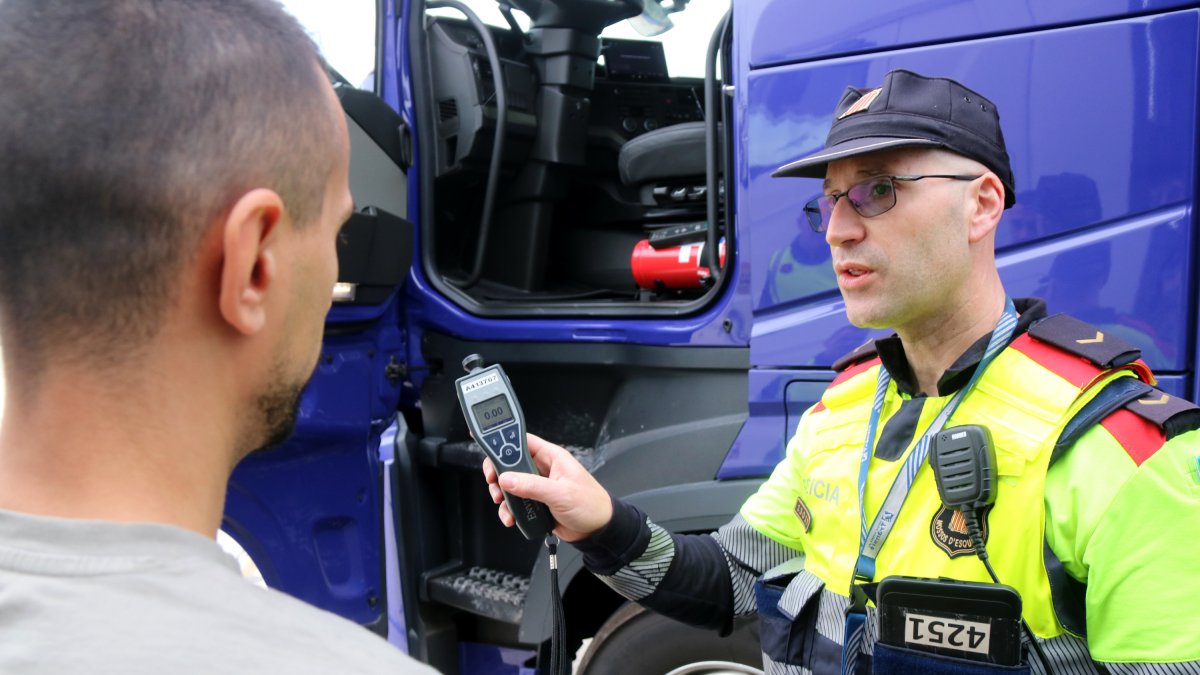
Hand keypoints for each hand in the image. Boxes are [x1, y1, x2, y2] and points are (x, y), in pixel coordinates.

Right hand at [482, 433, 612, 541]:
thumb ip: (533, 485)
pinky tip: (512, 517)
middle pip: (510, 463)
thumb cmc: (590, 505)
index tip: (487, 447)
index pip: (523, 441)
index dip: (504, 442)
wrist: (597, 531)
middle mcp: (543, 469)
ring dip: (502, 494)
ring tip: (502, 503)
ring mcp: (538, 486)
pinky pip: (515, 502)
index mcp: (552, 457)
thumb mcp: (561, 494)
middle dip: (498, 474)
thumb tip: (508, 479)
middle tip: (493, 483)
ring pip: (509, 484)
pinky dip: (509, 509)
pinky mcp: (535, 502)